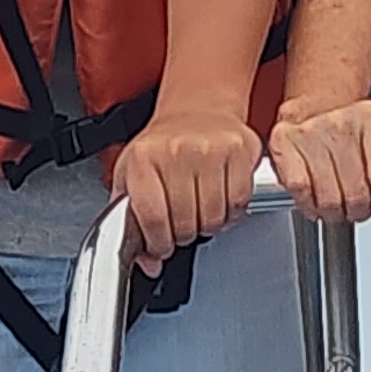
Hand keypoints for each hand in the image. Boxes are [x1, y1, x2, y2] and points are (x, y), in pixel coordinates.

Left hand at [115, 106, 262, 267]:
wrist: (197, 108)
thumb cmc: (163, 144)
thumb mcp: (132, 174)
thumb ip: (131, 221)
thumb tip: (148, 263)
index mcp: (144, 159)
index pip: (152, 218)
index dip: (157, 243)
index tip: (160, 247)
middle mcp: (176, 152)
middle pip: (184, 223)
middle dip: (181, 235)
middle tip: (180, 227)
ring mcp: (210, 150)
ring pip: (213, 218)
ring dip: (207, 225)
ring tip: (198, 211)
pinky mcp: (239, 151)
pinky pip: (238, 203)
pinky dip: (230, 212)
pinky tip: (219, 201)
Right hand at [271, 99, 370, 223]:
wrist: (318, 109)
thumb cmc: (359, 126)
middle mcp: (340, 123)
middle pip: (356, 192)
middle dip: (361, 209)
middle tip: (360, 207)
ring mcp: (310, 133)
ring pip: (329, 197)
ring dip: (336, 212)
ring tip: (341, 207)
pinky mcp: (284, 144)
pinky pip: (300, 188)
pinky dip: (309, 203)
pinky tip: (317, 202)